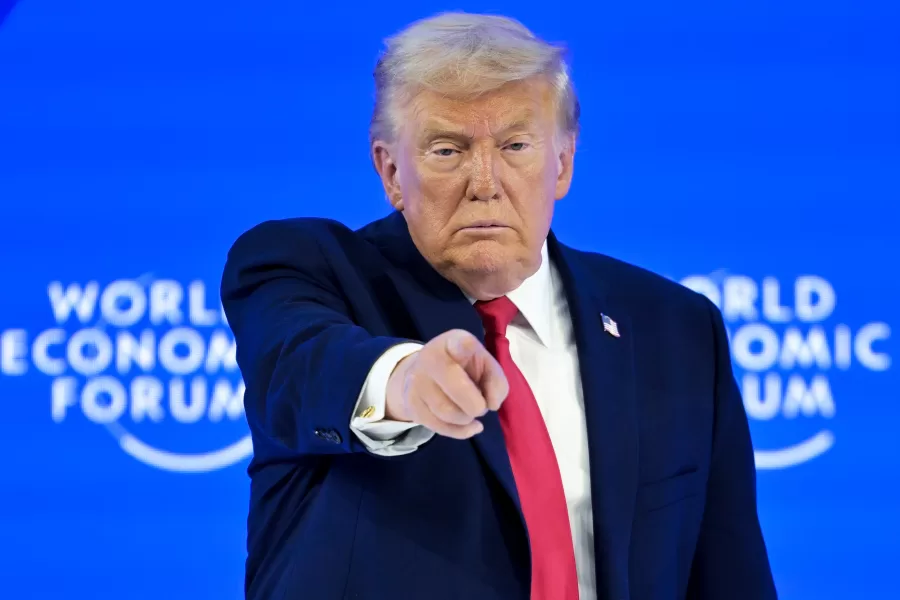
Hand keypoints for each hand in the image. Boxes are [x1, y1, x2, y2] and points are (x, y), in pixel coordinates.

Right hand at [385, 329, 508, 438]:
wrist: (422, 374)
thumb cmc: (462, 368)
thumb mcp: (484, 365)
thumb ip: (496, 381)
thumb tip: (492, 404)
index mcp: (453, 343)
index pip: (459, 343)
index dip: (463, 347)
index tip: (465, 347)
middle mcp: (430, 358)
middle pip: (456, 387)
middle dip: (476, 405)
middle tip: (481, 407)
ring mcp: (417, 381)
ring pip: (447, 411)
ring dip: (466, 419)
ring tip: (470, 412)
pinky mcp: (411, 404)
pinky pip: (439, 427)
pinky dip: (460, 431)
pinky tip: (469, 426)